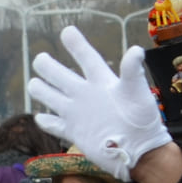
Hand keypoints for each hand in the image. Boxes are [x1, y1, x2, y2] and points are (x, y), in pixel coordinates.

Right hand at [27, 26, 172, 182]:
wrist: (141, 152)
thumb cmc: (143, 120)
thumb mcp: (139, 93)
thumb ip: (133, 72)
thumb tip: (136, 50)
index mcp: (102, 82)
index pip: (86, 58)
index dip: (76, 44)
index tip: (67, 31)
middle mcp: (86, 94)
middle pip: (58, 74)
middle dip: (46, 65)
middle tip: (43, 61)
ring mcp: (78, 113)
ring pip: (49, 95)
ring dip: (40, 89)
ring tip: (38, 86)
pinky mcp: (74, 132)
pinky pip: (52, 124)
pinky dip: (45, 121)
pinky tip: (43, 118)